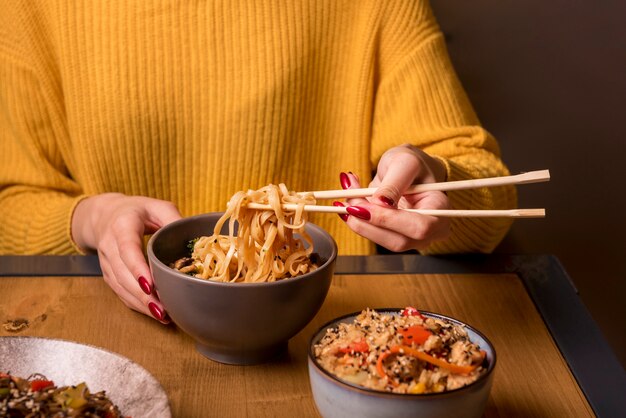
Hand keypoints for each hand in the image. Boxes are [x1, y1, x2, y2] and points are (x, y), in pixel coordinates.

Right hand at [71, 193, 181, 321]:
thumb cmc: (138, 211)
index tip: (150, 286)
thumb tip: (195, 239)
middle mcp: (109, 244)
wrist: (106, 215)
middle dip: (142, 294)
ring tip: (162, 315)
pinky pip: (119, 292)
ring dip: (140, 303)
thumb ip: (173, 219)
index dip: (138, 269)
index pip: (127, 249)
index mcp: (122, 225)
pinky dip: (135, 304)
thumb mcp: (158, 207)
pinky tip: (153, 311)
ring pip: (120, 286)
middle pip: (123, 273)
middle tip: (164, 309)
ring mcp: (106, 261)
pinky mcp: (108, 273)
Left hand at [338, 144, 450, 251]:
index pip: (419, 227)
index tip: (362, 206)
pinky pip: (372, 233)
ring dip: (357, 220)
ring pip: (381, 240)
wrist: (406, 168)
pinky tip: (348, 200)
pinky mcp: (393, 236)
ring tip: (347, 194)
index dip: (389, 220)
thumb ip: (394, 183)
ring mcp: (411, 237)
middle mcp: (430, 231)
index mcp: (441, 210)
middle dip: (368, 223)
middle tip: (347, 202)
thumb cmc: (412, 163)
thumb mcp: (404, 163)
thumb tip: (380, 204)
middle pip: (398, 241)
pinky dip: (355, 218)